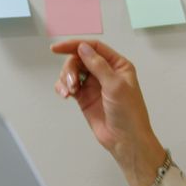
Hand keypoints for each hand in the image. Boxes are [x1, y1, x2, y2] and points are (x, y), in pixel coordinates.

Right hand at [51, 41, 165, 185]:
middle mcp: (105, 72)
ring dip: (66, 79)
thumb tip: (82, 47)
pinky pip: (68, 86)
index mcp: (117, 65)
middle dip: (70, 68)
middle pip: (79, 59)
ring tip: (69, 93)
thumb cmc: (129, 113)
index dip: (74, 45)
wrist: (125, 140)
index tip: (57, 48)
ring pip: (72, 72)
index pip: (93, 47)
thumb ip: (98, 65)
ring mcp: (94, 85)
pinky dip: (63, 87)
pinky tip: (64, 95)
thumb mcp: (115, 85)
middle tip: (70, 83)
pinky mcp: (84, 97)